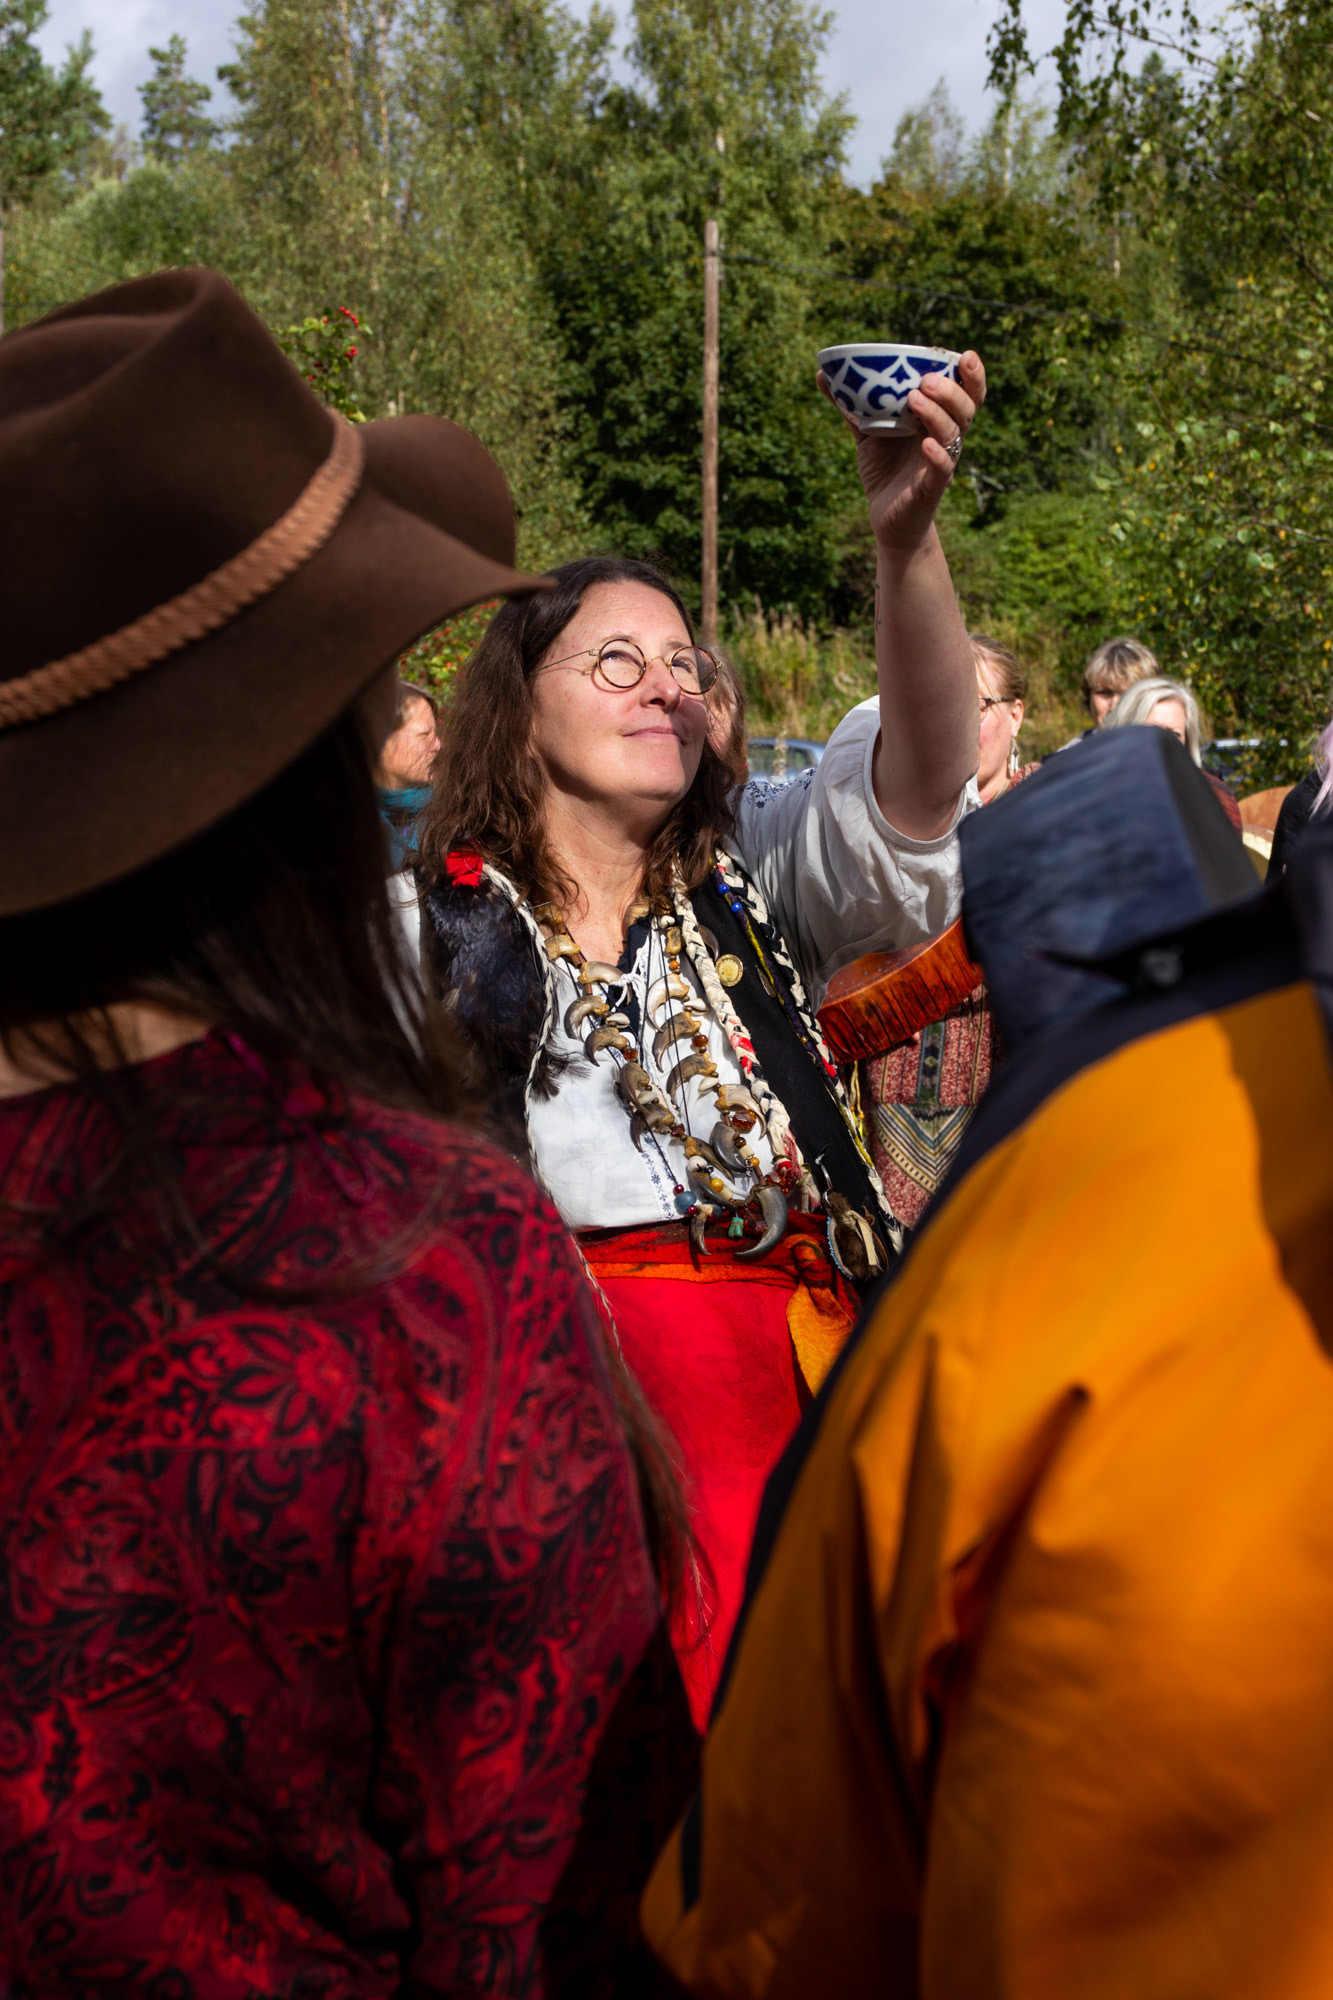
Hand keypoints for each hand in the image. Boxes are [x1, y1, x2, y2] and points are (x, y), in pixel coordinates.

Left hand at [816, 353, 985, 555]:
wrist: (885, 518)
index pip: (965, 393)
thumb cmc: (884, 471)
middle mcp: (945, 438)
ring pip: (953, 434)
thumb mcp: (866, 433)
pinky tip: (926, 445)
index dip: (971, 375)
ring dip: (937, 414)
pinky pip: (942, 469)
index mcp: (936, 420)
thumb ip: (850, 405)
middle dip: (952, 390)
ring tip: (916, 398)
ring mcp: (941, 462)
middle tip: (927, 379)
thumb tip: (822, 374)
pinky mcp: (932, 488)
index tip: (964, 355)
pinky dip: (937, 456)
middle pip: (965, 409)